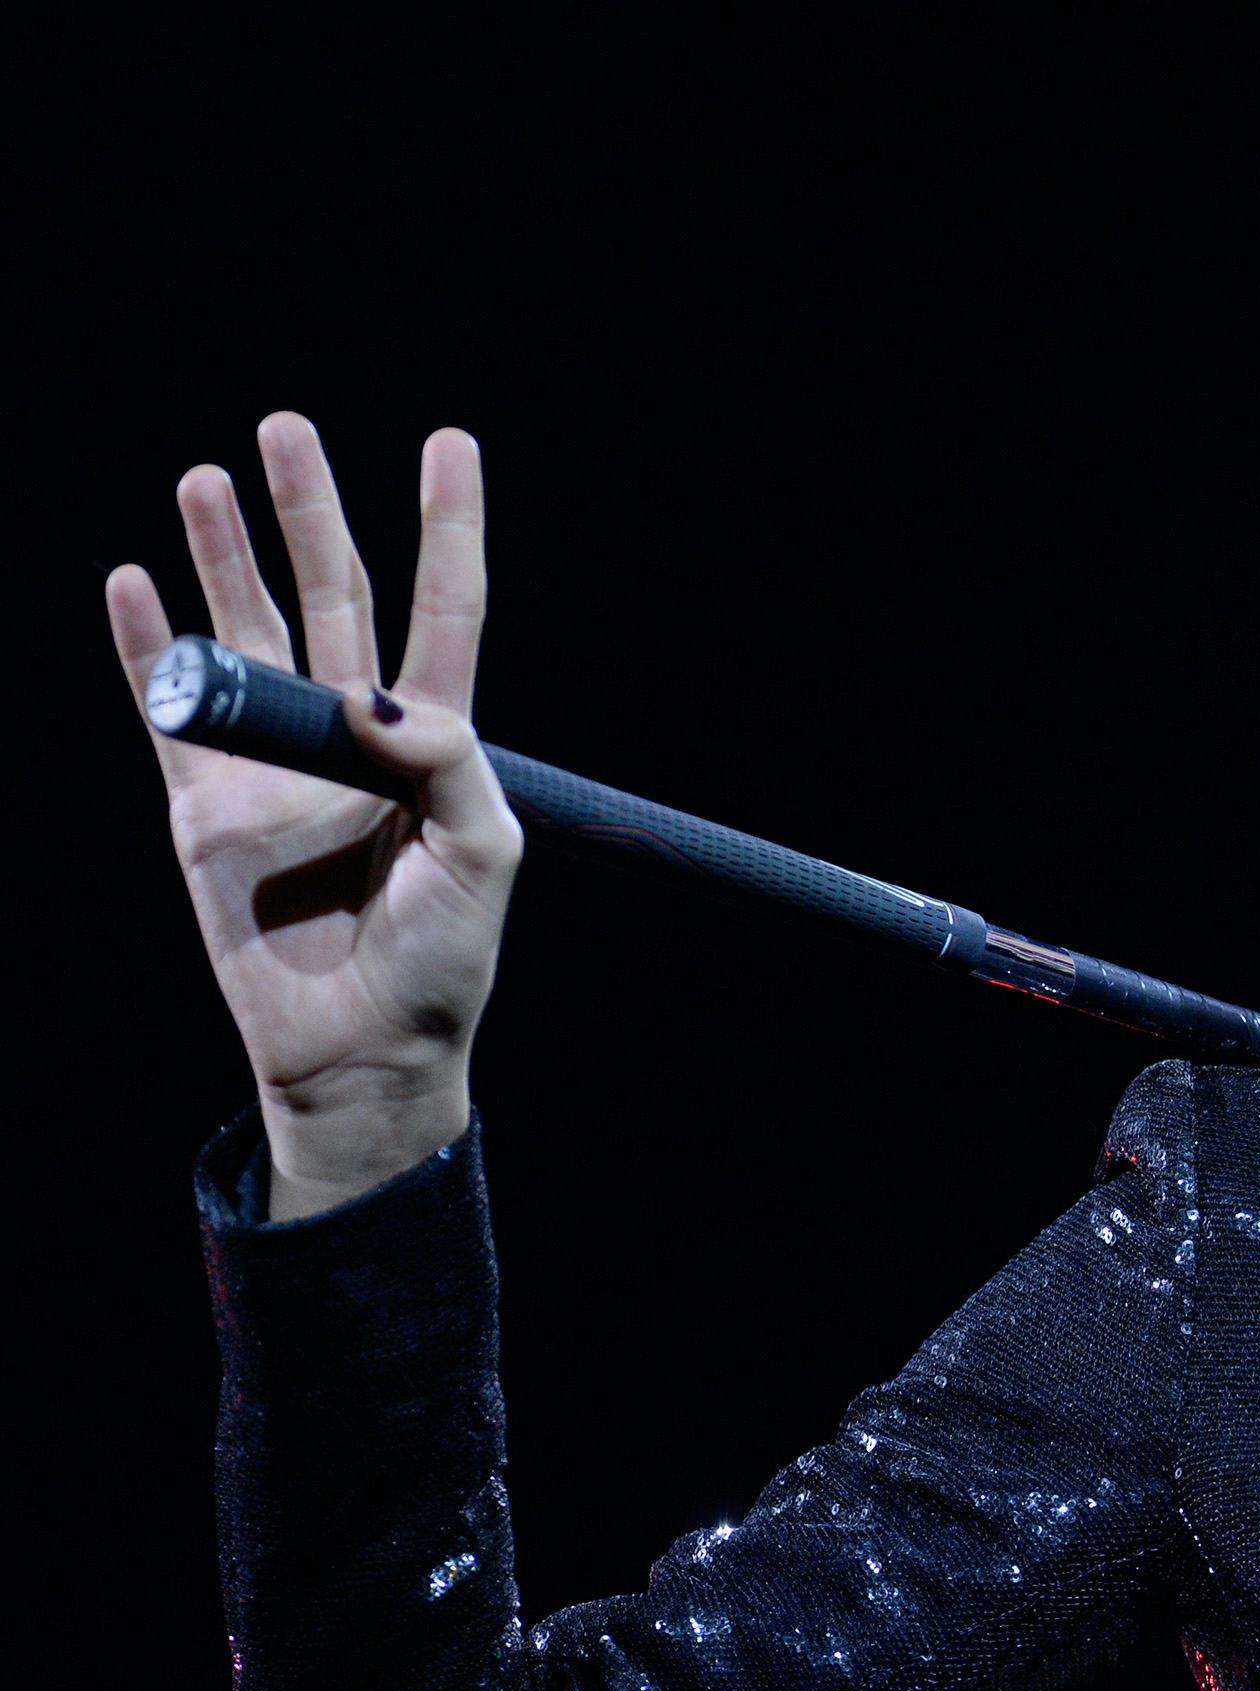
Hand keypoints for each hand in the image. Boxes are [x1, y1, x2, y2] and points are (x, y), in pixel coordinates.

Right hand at [107, 414, 522, 1216]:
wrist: (356, 1048)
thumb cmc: (440, 961)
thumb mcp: (482, 854)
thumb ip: (444, 761)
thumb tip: (367, 695)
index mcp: (434, 741)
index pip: (444, 609)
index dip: (447, 526)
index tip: (448, 441)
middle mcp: (351, 737)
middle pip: (333, 596)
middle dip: (310, 512)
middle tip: (286, 430)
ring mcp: (272, 764)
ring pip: (246, 631)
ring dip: (225, 557)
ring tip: (204, 478)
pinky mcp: (204, 804)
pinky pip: (166, 705)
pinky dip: (146, 644)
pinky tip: (134, 582)